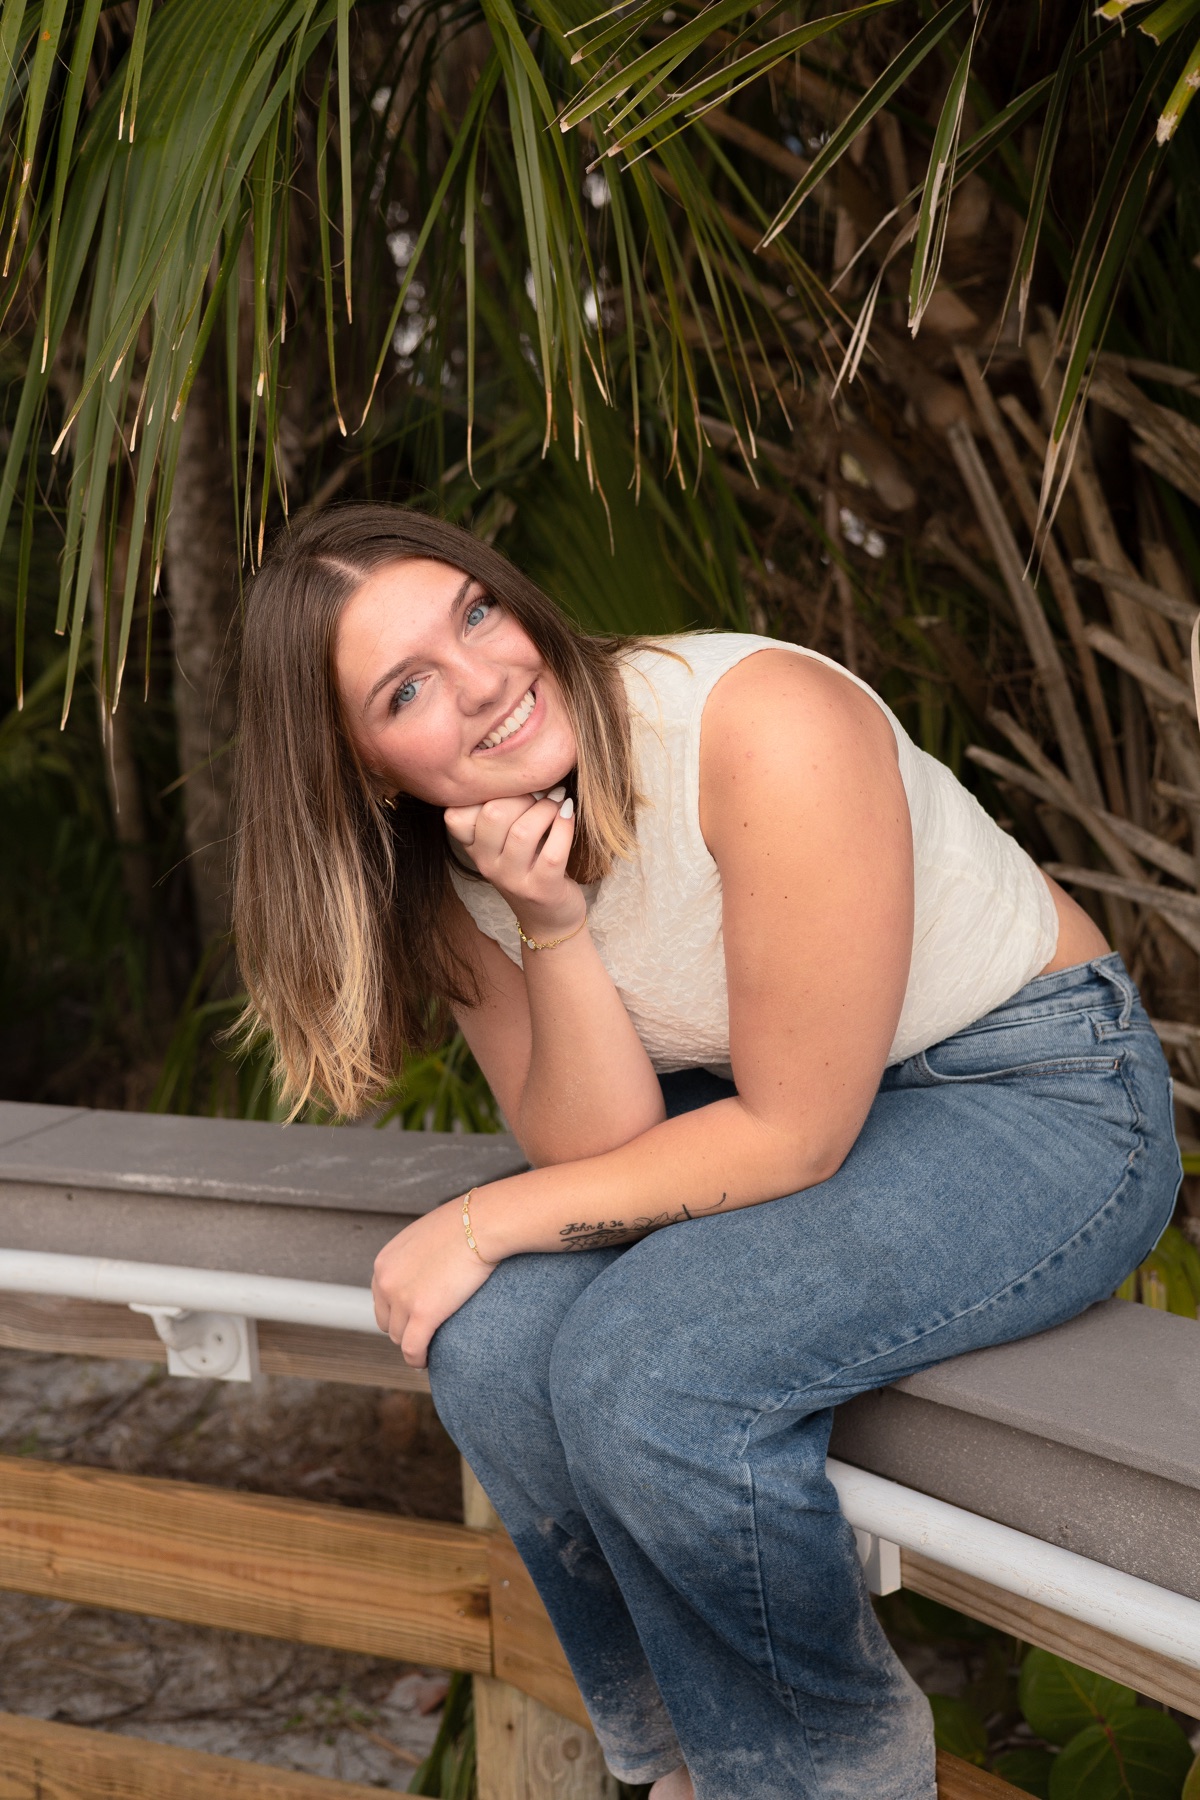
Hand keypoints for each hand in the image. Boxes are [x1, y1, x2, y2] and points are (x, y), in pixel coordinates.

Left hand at [372, 1200, 495, 1365]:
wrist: (480, 1224)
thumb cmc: (464, 1224)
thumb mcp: (427, 1236)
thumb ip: (417, 1255)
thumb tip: (428, 1269)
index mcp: (384, 1262)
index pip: (381, 1299)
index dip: (398, 1312)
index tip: (413, 1319)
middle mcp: (386, 1281)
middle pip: (387, 1321)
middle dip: (404, 1328)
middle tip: (425, 1333)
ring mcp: (402, 1299)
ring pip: (399, 1337)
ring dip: (413, 1343)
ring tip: (430, 1347)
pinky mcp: (424, 1313)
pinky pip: (412, 1349)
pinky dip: (417, 1359)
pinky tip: (427, 1362)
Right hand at [444, 788, 582, 936]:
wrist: (549, 916)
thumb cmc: (530, 863)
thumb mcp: (505, 840)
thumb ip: (504, 808)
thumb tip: (522, 764)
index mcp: (473, 847)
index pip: (455, 814)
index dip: (484, 791)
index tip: (510, 787)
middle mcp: (486, 864)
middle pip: (493, 814)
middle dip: (523, 795)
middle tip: (542, 792)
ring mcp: (512, 879)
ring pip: (523, 831)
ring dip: (547, 809)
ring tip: (558, 802)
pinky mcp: (540, 889)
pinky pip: (552, 852)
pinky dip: (564, 827)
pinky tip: (568, 815)